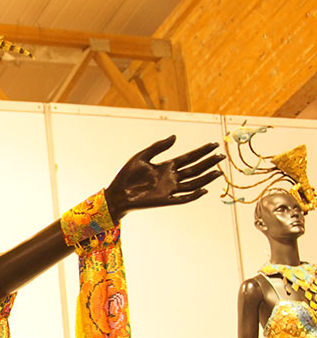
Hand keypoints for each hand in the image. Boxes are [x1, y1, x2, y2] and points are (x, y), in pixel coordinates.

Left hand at [104, 135, 222, 219]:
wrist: (116, 194)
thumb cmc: (126, 176)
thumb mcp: (141, 157)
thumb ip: (158, 147)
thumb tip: (175, 136)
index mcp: (166, 166)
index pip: (188, 158)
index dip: (201, 152)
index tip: (213, 145)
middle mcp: (171, 178)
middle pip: (194, 169)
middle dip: (208, 163)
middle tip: (222, 156)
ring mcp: (169, 189)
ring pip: (193, 183)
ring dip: (206, 178)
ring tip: (219, 171)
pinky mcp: (165, 200)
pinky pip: (183, 198)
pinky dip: (194, 195)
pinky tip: (204, 189)